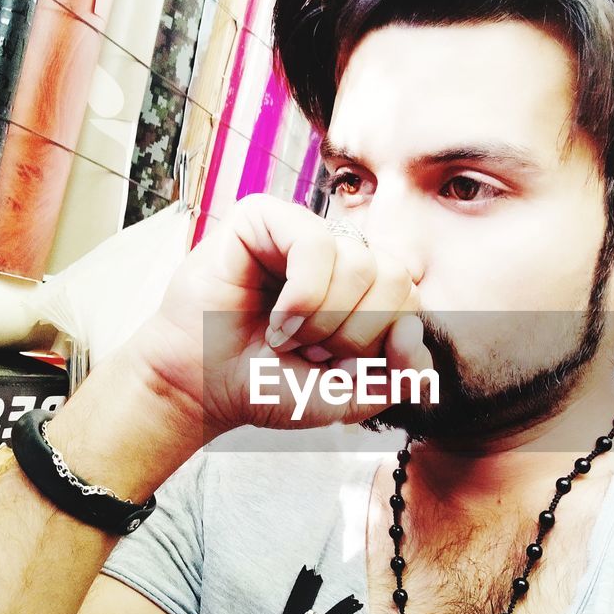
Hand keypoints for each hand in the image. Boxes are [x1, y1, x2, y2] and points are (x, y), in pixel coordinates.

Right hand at [132, 194, 431, 434]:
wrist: (200, 389)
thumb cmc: (265, 384)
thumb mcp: (346, 396)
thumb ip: (396, 377)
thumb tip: (412, 334)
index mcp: (367, 288)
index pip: (413, 300)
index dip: (388, 344)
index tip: (343, 369)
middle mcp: (341, 252)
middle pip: (397, 278)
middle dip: (356, 335)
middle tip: (311, 353)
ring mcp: (305, 231)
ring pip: (361, 265)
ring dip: (323, 323)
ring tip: (286, 338)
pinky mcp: (266, 216)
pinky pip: (316, 247)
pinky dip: (303, 299)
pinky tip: (276, 321)